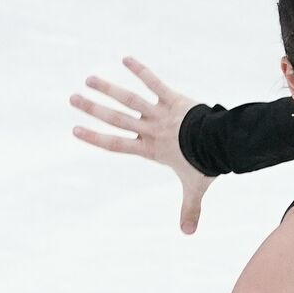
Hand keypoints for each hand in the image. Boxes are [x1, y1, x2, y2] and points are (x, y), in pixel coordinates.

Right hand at [70, 57, 213, 233]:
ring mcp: (160, 114)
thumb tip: (188, 234)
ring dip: (108, 88)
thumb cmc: (206, 165)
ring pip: (129, 99)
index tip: (75, 130)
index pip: (116, 145)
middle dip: (93, 109)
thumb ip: (190, 209)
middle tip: (72, 98)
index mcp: (150, 150)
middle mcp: (150, 131)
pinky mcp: (174, 99)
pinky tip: (126, 58)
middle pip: (116, 119)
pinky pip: (154, 83)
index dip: (95, 138)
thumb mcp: (194, 188)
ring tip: (89, 79)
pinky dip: (141, 71)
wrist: (220, 145)